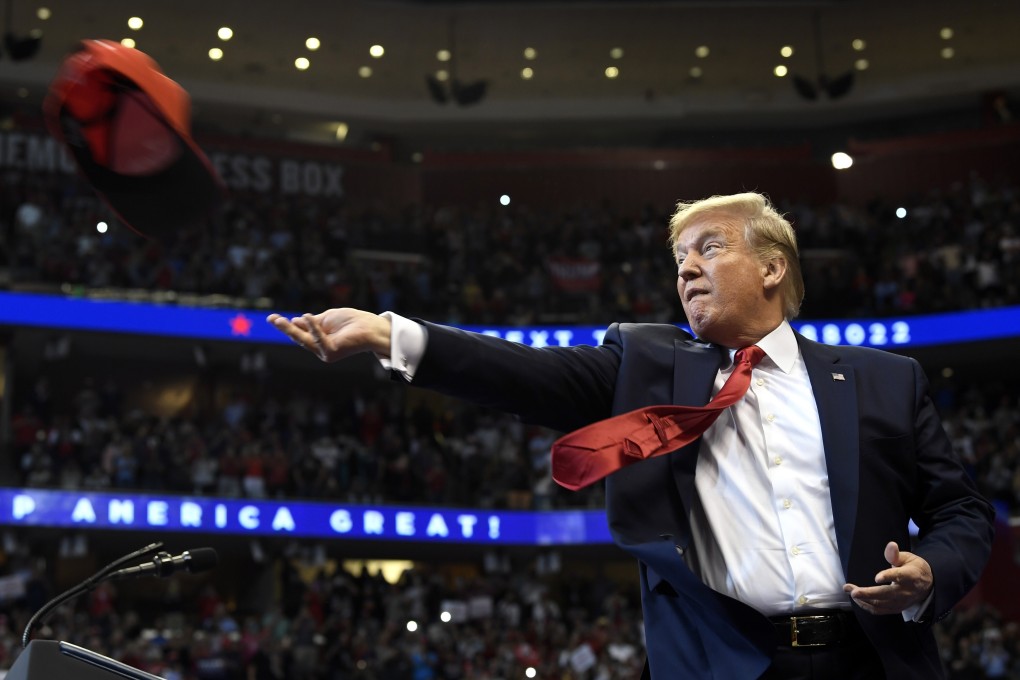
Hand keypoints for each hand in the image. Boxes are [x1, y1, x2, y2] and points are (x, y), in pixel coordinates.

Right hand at [266, 308, 391, 362]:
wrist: (371, 328)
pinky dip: (312, 327)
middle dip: (284, 328)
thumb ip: (312, 322)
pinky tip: (306, 316)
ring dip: (290, 330)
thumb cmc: (353, 322)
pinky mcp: (331, 353)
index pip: (301, 333)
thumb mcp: (328, 318)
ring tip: (277, 319)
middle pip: (299, 337)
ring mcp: (325, 352)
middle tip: (270, 319)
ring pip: (304, 340)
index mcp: (320, 340)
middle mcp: (321, 349)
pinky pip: (318, 338)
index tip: (273, 318)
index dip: (288, 325)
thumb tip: (295, 320)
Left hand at [843, 541, 932, 614]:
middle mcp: (906, 591)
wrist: (927, 585)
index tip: (877, 577)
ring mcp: (901, 602)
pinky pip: (880, 610)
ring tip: (849, 590)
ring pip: (881, 604)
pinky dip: (867, 606)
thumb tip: (891, 545)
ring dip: (863, 599)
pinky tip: (857, 599)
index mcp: (911, 576)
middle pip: (886, 594)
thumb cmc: (914, 568)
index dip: (888, 576)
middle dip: (868, 593)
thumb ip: (895, 554)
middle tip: (853, 591)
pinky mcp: (896, 608)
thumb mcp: (908, 558)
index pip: (899, 576)